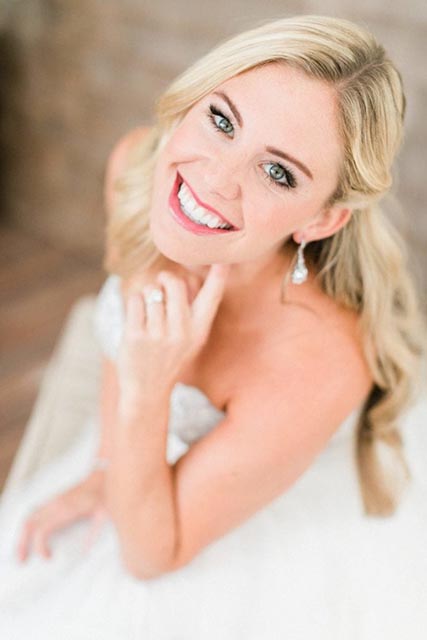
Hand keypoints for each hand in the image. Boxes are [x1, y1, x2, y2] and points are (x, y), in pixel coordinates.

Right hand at [16, 470, 106, 561]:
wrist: (103, 477)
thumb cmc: (103, 494)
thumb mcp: (102, 515)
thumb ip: (93, 534)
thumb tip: (85, 552)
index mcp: (66, 509)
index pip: (42, 530)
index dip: (40, 547)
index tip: (48, 558)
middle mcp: (56, 503)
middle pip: (29, 523)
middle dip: (22, 543)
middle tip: (22, 560)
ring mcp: (53, 500)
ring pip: (29, 516)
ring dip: (22, 534)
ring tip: (22, 551)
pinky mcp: (54, 499)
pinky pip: (35, 512)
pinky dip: (28, 525)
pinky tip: (30, 536)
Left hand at [116, 263, 230, 399]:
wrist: (148, 391)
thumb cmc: (170, 358)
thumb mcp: (190, 340)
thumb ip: (192, 312)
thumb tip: (185, 277)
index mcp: (199, 331)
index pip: (212, 298)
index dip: (218, 278)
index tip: (224, 260)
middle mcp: (181, 332)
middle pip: (173, 283)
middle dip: (165, 278)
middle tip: (161, 282)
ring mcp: (158, 335)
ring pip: (152, 291)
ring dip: (148, 296)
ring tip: (149, 313)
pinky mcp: (136, 337)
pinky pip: (135, 301)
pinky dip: (135, 305)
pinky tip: (137, 319)